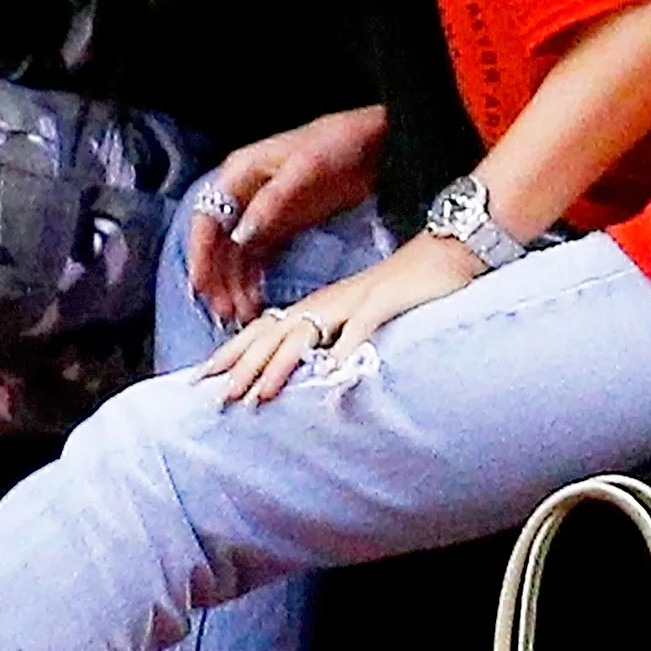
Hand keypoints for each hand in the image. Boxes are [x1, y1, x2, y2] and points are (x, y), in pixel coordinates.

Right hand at [189, 106, 387, 327]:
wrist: (377, 143)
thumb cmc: (338, 143)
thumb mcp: (304, 168)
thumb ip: (271, 202)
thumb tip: (240, 236)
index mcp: (240, 173)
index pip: (207, 218)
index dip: (201, 254)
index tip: (200, 285)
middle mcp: (245, 194)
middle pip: (219, 244)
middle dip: (219, 279)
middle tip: (225, 312)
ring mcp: (264, 212)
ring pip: (238, 256)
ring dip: (235, 285)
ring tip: (242, 315)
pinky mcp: (283, 226)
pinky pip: (260, 258)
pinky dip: (255, 280)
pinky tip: (257, 301)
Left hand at [198, 231, 480, 404]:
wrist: (447, 253)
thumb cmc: (406, 291)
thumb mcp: (360, 318)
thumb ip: (334, 341)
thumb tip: (312, 373)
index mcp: (318, 306)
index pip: (264, 330)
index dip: (233, 353)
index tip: (203, 378)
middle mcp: (327, 302)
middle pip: (274, 334)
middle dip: (243, 367)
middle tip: (217, 397)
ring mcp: (354, 300)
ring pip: (305, 332)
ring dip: (279, 366)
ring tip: (259, 396)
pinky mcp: (385, 300)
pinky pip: (360, 328)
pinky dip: (344, 351)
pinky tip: (331, 376)